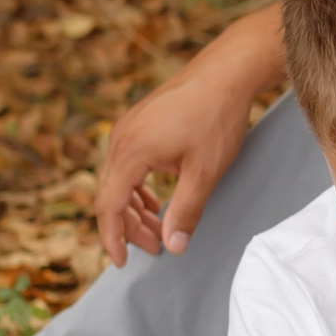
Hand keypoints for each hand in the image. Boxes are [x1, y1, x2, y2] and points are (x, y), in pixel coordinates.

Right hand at [93, 11, 281, 264]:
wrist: (226, 71)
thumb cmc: (217, 118)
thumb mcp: (205, 172)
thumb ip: (186, 211)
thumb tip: (172, 246)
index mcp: (130, 152)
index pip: (109, 206)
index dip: (114, 239)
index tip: (124, 264)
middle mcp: (121, 138)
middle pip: (110, 195)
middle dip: (129, 228)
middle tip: (156, 249)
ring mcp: (128, 127)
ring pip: (118, 179)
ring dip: (134, 209)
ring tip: (157, 230)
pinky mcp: (139, 122)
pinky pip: (127, 163)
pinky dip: (137, 188)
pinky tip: (153, 202)